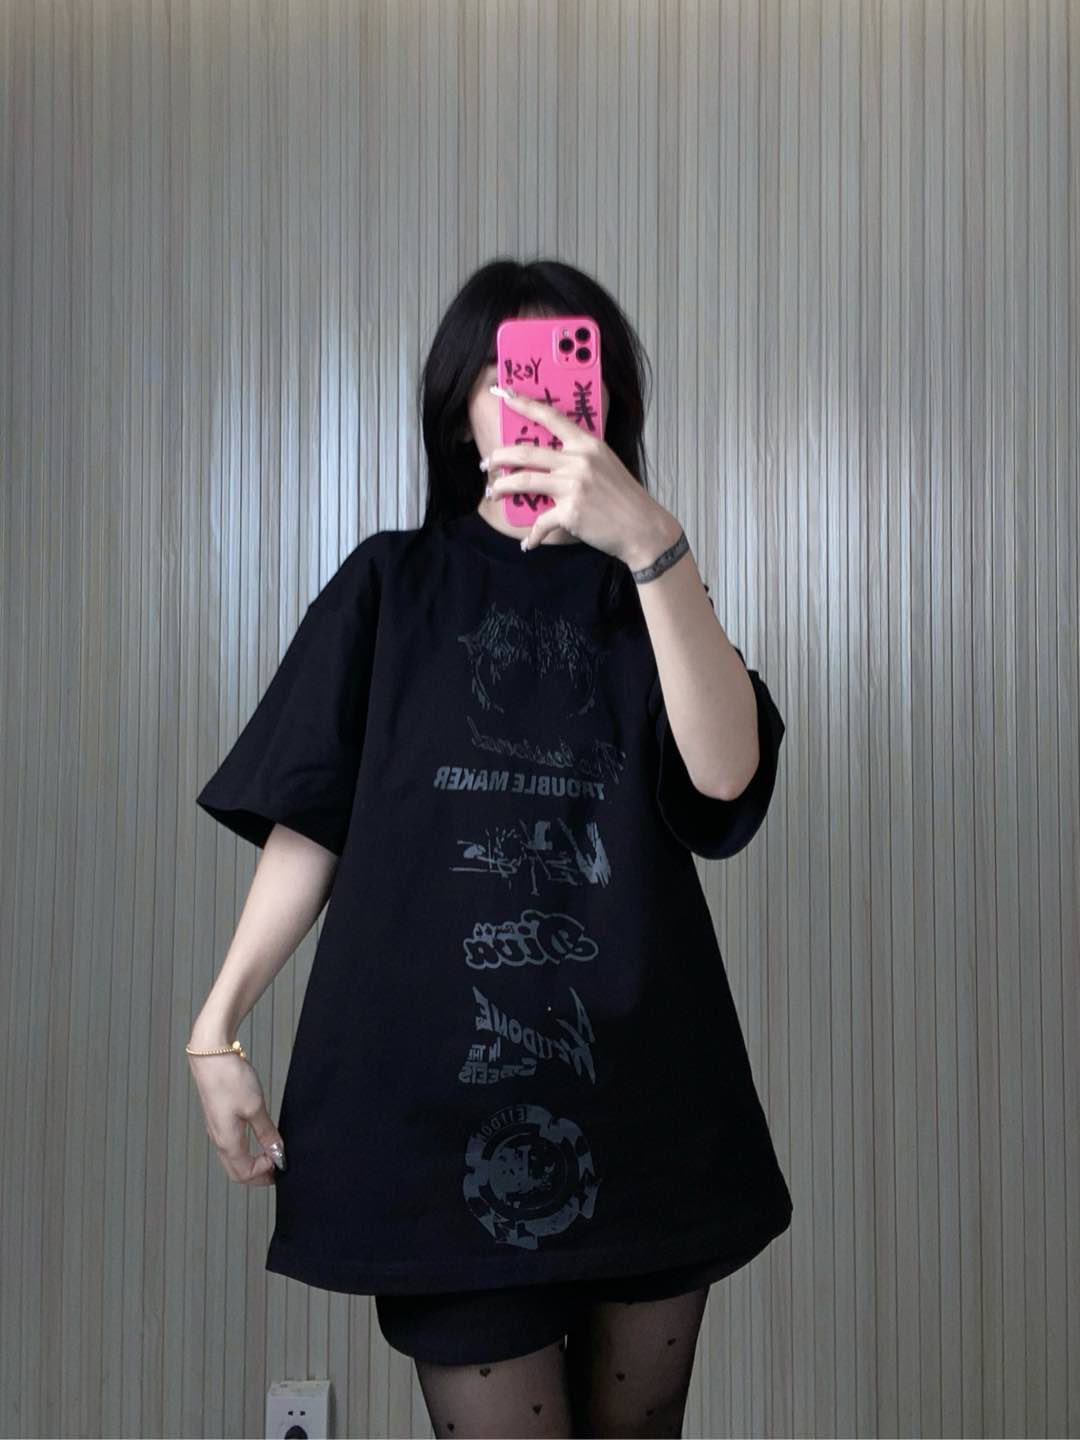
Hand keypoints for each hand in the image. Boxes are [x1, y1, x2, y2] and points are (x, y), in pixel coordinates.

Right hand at [187, 1047, 283, 1187]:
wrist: (210, 1054)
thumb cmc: (230, 1078)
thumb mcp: (255, 1107)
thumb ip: (267, 1133)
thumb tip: (278, 1153)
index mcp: (227, 1141)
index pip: (244, 1174)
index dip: (264, 1173)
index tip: (282, 1162)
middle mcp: (218, 1139)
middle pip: (236, 1171)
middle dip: (257, 1175)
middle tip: (277, 1169)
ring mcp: (216, 1129)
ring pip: (232, 1159)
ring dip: (251, 1163)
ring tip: (270, 1155)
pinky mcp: (218, 1118)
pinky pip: (230, 1145)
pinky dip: (245, 1150)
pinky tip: (257, 1140)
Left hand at [482, 387, 683, 566]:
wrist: (641, 526)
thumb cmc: (623, 497)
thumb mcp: (605, 464)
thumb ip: (578, 457)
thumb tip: (548, 461)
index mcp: (587, 443)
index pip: (551, 417)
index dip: (524, 403)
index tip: (505, 394)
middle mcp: (578, 461)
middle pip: (526, 452)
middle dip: (500, 457)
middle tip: (487, 462)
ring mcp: (573, 486)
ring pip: (524, 481)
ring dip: (502, 487)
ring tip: (493, 492)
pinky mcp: (570, 512)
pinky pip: (541, 522)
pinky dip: (532, 536)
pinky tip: (527, 543)